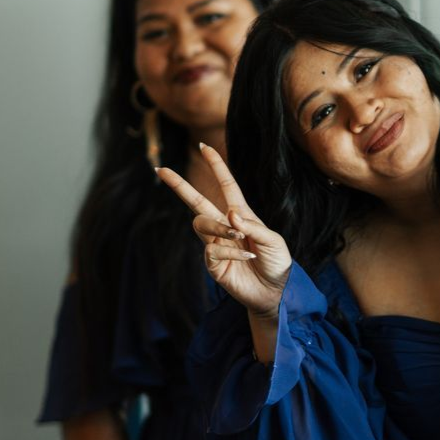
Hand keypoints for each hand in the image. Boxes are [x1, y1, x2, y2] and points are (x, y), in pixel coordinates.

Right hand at [157, 144, 291, 317]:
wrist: (276, 293)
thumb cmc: (277, 264)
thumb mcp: (273, 241)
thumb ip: (253, 226)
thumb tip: (230, 213)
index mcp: (242, 216)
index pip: (226, 186)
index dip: (217, 166)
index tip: (205, 146)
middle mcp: (225, 227)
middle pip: (197, 202)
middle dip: (179, 186)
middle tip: (161, 170)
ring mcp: (216, 244)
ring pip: (201, 223)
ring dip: (220, 227)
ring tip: (240, 238)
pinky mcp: (213, 263)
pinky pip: (212, 249)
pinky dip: (230, 251)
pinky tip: (246, 256)